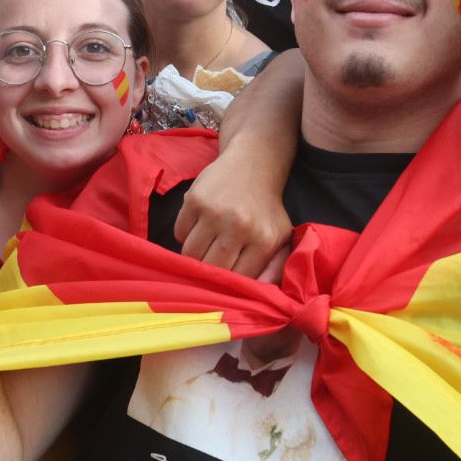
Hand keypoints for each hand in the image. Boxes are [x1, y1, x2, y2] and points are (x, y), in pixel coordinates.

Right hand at [174, 153, 292, 278]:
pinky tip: (199, 227)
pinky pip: (179, 233)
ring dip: (194, 255)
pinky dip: (185, 235)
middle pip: (211, 268)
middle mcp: (240, 225)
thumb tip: (262, 295)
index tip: (223, 283)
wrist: (252, 165)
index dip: (227, 285)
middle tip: (209, 267)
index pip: (237, 279)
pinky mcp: (195, 199)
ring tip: (205, 246)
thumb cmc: (265, 209)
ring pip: (190, 253)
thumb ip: (276, 268)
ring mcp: (215, 211)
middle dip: (207, 272)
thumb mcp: (281, 237)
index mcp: (264, 240)